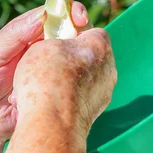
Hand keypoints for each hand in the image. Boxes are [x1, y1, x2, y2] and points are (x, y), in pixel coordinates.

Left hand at [0, 2, 90, 150]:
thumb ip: (14, 34)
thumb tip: (44, 15)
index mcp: (28, 35)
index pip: (54, 16)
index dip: (70, 12)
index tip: (80, 17)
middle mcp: (46, 50)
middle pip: (72, 34)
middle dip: (82, 34)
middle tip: (84, 42)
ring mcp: (55, 71)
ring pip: (77, 58)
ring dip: (81, 59)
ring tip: (77, 65)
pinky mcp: (60, 92)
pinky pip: (75, 83)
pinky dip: (78, 81)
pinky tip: (78, 84)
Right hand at [11, 28, 116, 145]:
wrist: (53, 122)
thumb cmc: (47, 77)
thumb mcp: (45, 44)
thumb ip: (59, 40)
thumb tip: (63, 47)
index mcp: (100, 44)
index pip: (90, 31)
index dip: (72, 33)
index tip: (56, 39)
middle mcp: (109, 67)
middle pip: (89, 55)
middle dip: (69, 58)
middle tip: (47, 63)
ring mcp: (105, 90)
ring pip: (85, 78)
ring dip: (68, 79)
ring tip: (42, 86)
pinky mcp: (97, 110)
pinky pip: (81, 97)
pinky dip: (67, 97)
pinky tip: (48, 102)